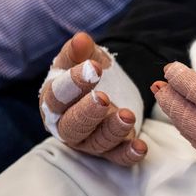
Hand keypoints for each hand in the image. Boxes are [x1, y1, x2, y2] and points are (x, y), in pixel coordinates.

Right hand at [39, 32, 146, 164]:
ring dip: (112, 130)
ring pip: (97, 141)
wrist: (107, 87)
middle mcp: (68, 125)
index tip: (93, 68)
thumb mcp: (83, 58)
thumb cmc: (87, 73)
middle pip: (72, 125)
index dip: (73, 83)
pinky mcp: (111, 149)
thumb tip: (81, 39)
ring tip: (127, 115)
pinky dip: (129, 154)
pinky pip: (118, 157)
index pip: (58, 96)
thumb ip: (79, 51)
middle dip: (87, 112)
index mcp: (54, 101)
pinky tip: (141, 147)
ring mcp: (90, 140)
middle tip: (101, 98)